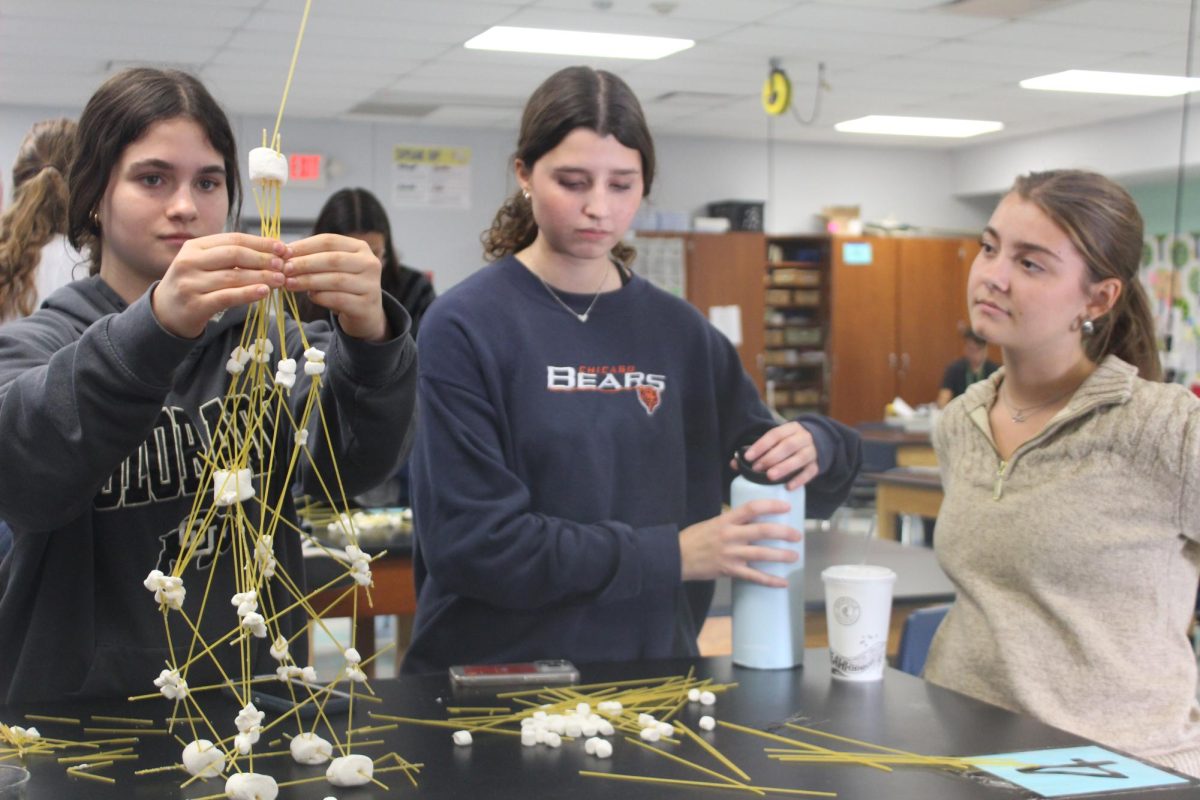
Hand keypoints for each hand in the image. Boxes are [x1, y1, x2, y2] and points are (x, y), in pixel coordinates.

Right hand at [151, 233, 287, 337]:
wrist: (166, 313)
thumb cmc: (194, 285)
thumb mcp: (205, 264)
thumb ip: (230, 256)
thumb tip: (271, 252)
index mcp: (194, 247)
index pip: (234, 239)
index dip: (261, 243)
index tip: (282, 248)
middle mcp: (189, 262)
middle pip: (234, 255)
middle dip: (263, 259)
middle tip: (284, 264)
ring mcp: (190, 284)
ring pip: (233, 276)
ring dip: (261, 277)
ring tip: (281, 279)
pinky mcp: (195, 305)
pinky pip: (227, 297)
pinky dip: (248, 293)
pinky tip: (265, 292)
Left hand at [284, 233, 389, 341]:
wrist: (366, 314)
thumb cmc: (344, 287)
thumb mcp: (333, 268)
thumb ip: (314, 258)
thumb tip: (283, 252)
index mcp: (361, 248)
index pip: (329, 241)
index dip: (305, 246)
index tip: (283, 252)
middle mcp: (370, 264)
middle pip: (333, 259)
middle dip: (305, 263)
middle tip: (284, 269)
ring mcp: (371, 285)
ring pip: (335, 280)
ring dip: (309, 281)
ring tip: (289, 283)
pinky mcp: (366, 306)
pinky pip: (338, 299)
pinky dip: (320, 297)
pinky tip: (310, 296)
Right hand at [678, 499, 801, 586]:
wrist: (676, 557)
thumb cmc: (694, 538)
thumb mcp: (713, 522)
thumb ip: (732, 521)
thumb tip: (753, 520)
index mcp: (726, 520)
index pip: (752, 508)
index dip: (772, 505)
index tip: (786, 506)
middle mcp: (730, 535)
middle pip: (763, 530)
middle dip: (784, 532)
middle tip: (797, 535)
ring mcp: (731, 554)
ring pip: (762, 554)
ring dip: (781, 555)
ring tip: (794, 556)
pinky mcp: (729, 570)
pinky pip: (754, 576)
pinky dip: (770, 580)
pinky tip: (782, 582)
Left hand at [731, 422, 818, 489]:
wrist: (818, 443)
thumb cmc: (788, 444)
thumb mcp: (776, 441)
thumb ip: (757, 451)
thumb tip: (734, 463)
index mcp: (791, 429)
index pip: (775, 434)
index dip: (761, 445)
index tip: (748, 457)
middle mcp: (803, 438)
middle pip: (788, 445)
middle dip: (771, 457)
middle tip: (756, 469)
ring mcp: (812, 451)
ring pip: (800, 458)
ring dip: (784, 467)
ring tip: (770, 477)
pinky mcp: (817, 465)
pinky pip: (810, 472)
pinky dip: (799, 480)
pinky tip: (788, 487)